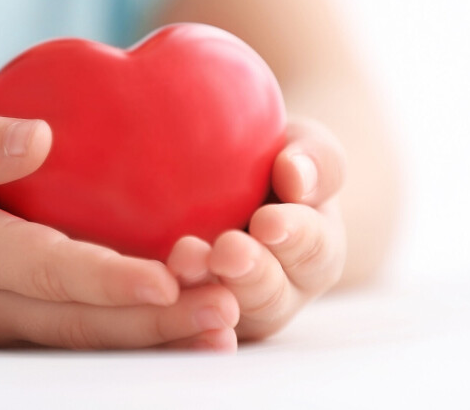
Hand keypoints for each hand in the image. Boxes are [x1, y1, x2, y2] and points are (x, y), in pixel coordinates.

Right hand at [0, 106, 238, 349]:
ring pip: (91, 338)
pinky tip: (192, 320)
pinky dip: (140, 330)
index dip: (109, 280)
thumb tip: (39, 138)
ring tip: (226, 324)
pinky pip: (87, 331)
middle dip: (157, 323)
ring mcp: (10, 324)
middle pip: (84, 322)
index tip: (169, 279)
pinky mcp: (25, 322)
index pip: (47, 272)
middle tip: (227, 309)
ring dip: (159, 336)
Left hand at [166, 116, 346, 340]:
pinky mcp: (188, 315)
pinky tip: (152, 282)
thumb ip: (314, 159)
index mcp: (316, 251)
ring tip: (183, 259)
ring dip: (204, 289)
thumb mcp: (302, 147)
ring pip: (224, 315)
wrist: (219, 178)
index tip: (268, 221)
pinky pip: (179, 323)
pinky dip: (168, 306)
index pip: (315, 249)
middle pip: (270, 295)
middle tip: (227, 251)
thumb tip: (297, 175)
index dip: (295, 237)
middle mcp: (280, 291)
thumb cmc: (271, 158)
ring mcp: (233, 309)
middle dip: (249, 274)